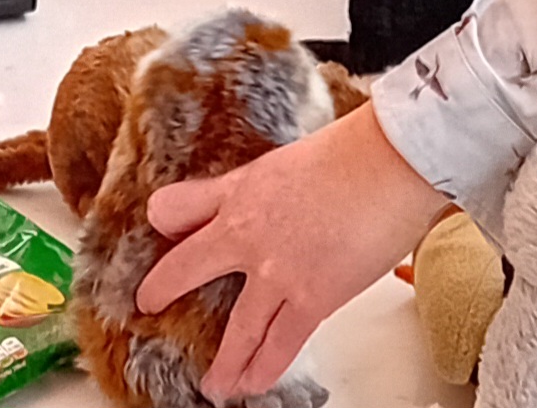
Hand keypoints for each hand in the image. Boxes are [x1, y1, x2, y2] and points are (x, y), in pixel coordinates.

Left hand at [136, 104, 451, 399]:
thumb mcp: (285, 162)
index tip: (161, 230)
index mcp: (238, 191)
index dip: (165, 220)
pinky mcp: (310, 298)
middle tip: (150, 305)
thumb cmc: (351, 153)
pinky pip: (279, 345)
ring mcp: (274, 272)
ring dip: (223, 362)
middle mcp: (245, 233)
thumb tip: (264, 204)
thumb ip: (261, 190)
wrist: (387, 164)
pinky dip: (263, 368)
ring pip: (236, 329)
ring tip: (213, 383)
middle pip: (184, 268)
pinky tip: (253, 383)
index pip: (176, 207)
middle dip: (162, 291)